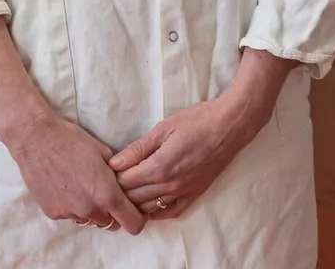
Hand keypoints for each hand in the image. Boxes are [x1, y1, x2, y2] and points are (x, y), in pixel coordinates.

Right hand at [3, 111, 145, 234]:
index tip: (134, 210)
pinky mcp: (53, 213)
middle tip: (105, 193)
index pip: (133, 223)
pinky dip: (72, 206)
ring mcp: (70, 213)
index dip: (138, 218)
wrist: (37, 139)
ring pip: (89, 220)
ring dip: (91, 210)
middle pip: (111, 224)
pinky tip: (65, 186)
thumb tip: (126, 183)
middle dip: (113, 213)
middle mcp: (90, 209)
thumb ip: (118, 174)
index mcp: (107, 194)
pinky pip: (70, 215)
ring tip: (82, 187)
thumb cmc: (72, 140)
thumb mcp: (104, 152)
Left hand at [110, 93, 263, 219]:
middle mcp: (170, 185)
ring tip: (125, 195)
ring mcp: (184, 191)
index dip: (112, 178)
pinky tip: (148, 209)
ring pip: (151, 208)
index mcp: (160, 166)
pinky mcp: (195, 193)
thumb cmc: (198, 121)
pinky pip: (172, 211)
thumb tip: (115, 162)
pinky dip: (158, 213)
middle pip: (135, 197)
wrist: (230, 126)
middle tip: (110, 184)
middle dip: (120, 192)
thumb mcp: (164, 128)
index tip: (104, 172)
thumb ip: (138, 149)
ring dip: (135, 204)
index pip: (126, 181)